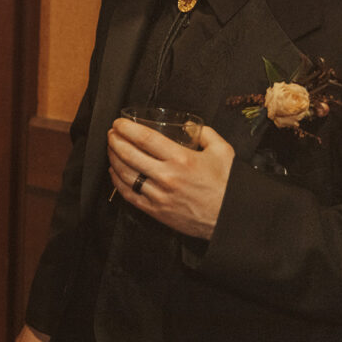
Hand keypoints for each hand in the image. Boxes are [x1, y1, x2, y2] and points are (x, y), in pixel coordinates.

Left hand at [107, 118, 234, 239]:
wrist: (230, 218)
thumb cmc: (227, 185)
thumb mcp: (223, 152)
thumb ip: (206, 134)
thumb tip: (189, 125)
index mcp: (181, 159)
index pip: (145, 138)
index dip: (127, 128)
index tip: (118, 123)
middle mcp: (167, 176)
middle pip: (129, 154)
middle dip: (115, 140)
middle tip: (111, 133)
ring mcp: (159, 195)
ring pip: (125, 174)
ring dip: (114, 158)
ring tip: (111, 149)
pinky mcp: (155, 210)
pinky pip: (129, 194)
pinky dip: (117, 181)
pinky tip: (114, 172)